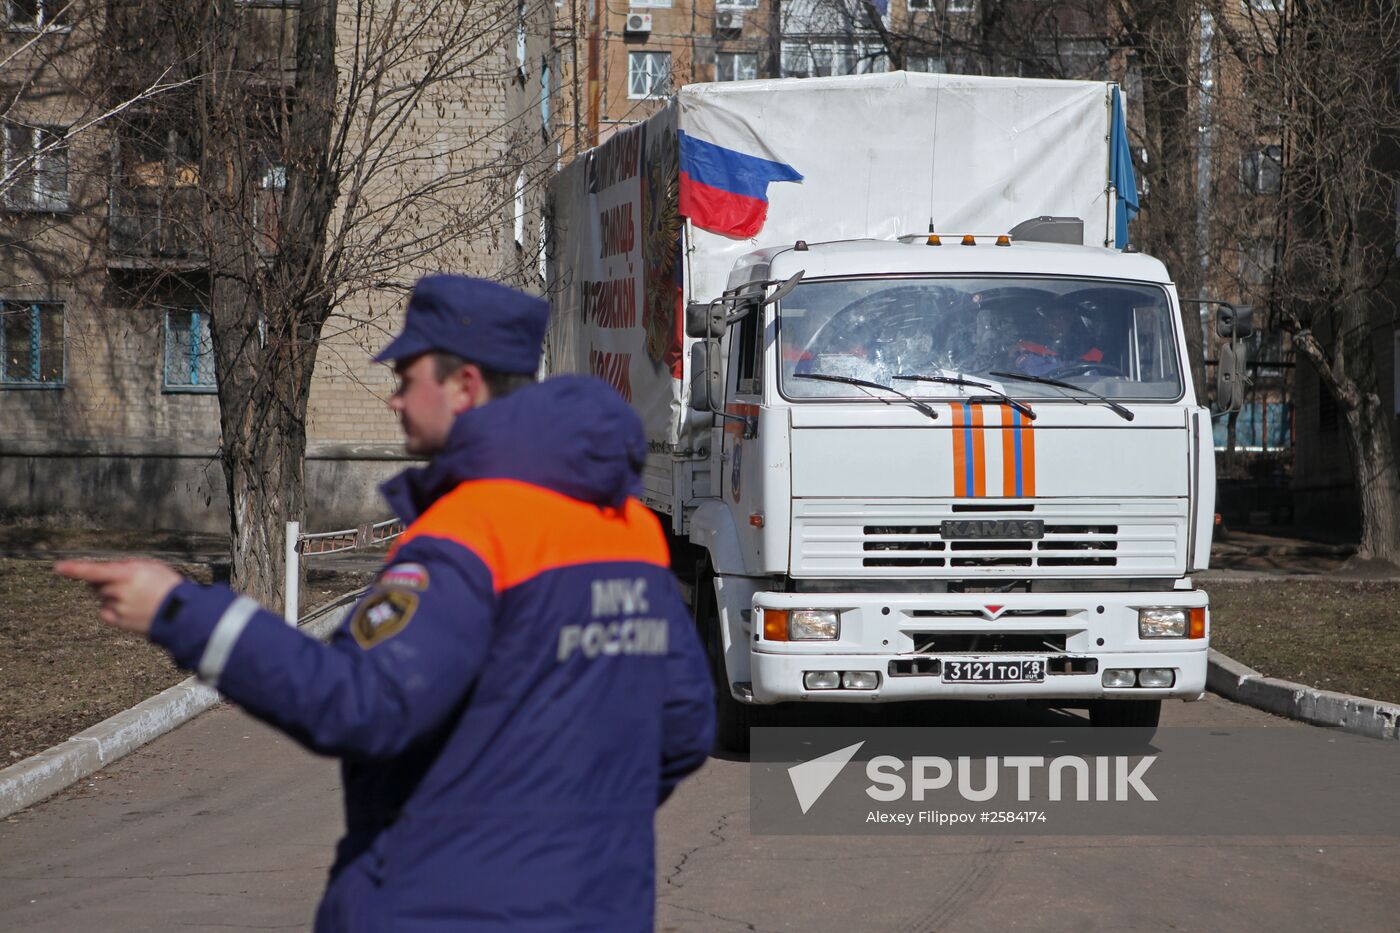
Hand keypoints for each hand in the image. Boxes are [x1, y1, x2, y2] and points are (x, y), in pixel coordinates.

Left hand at [54, 559, 184, 635]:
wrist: (182, 615)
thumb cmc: (170, 587)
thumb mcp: (153, 566)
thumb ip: (129, 565)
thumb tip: (111, 569)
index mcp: (128, 575)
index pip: (95, 571)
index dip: (75, 569)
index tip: (59, 567)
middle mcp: (119, 592)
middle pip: (97, 585)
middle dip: (106, 582)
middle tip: (129, 583)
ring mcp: (118, 608)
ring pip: (103, 598)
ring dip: (114, 595)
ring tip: (139, 598)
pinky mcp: (119, 622)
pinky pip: (106, 612)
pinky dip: (113, 609)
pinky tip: (130, 608)